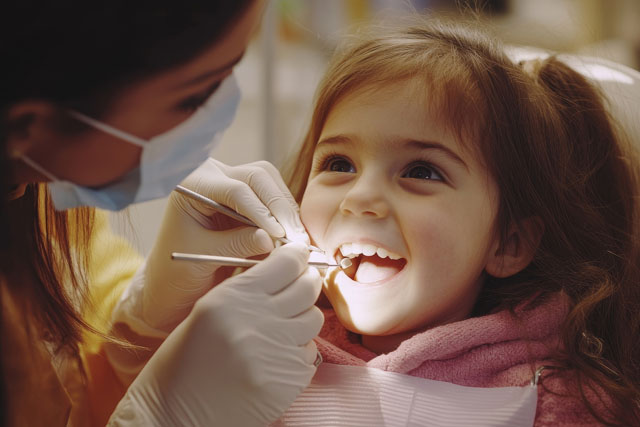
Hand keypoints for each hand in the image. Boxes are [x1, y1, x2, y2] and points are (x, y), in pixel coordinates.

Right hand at [108, 243, 323, 426]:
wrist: (174, 413)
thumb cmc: (187, 360)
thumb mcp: (210, 310)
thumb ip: (249, 288)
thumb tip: (288, 266)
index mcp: (232, 298)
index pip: (287, 263)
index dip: (297, 256)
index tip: (300, 257)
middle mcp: (256, 321)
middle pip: (308, 288)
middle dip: (308, 283)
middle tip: (301, 285)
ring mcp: (276, 353)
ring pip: (313, 320)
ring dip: (302, 321)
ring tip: (280, 330)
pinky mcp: (288, 381)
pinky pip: (309, 354)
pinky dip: (298, 354)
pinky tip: (274, 360)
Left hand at [117, 158, 308, 333]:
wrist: (171, 282)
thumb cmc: (176, 270)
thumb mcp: (202, 258)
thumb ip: (236, 244)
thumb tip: (271, 239)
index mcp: (193, 185)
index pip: (235, 189)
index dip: (260, 211)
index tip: (278, 235)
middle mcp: (214, 176)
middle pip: (258, 176)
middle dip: (280, 206)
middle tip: (296, 237)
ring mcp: (233, 184)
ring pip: (271, 184)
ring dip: (287, 211)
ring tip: (299, 241)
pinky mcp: (248, 199)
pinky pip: (275, 200)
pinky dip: (287, 219)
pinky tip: (296, 240)